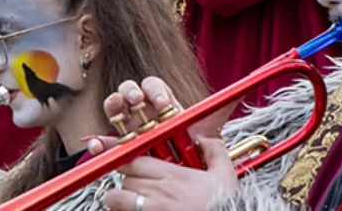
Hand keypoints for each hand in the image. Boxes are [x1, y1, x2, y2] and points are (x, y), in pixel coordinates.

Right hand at [85, 78, 232, 156]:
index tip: (163, 103)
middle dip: (130, 92)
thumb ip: (220, 110)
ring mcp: (130, 132)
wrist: (188, 188)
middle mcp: (144, 115)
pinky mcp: (121, 152)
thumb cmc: (195, 159)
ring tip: (118, 111)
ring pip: (115, 110)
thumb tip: (243, 89)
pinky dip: (100, 142)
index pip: (153, 87)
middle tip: (137, 102)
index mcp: (163, 107)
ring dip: (114, 106)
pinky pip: (106, 144)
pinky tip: (98, 143)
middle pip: (129, 92)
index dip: (155, 90)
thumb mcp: (209, 134)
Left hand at [103, 138, 237, 210]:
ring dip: (119, 199)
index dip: (125, 159)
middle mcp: (157, 191)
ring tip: (129, 202)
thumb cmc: (223, 206)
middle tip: (134, 185)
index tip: (127, 162)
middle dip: (125, 180)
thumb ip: (215, 152)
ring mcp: (150, 210)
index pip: (133, 158)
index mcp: (172, 175)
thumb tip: (205, 139)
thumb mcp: (225, 176)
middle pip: (123, 177)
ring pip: (116, 198)